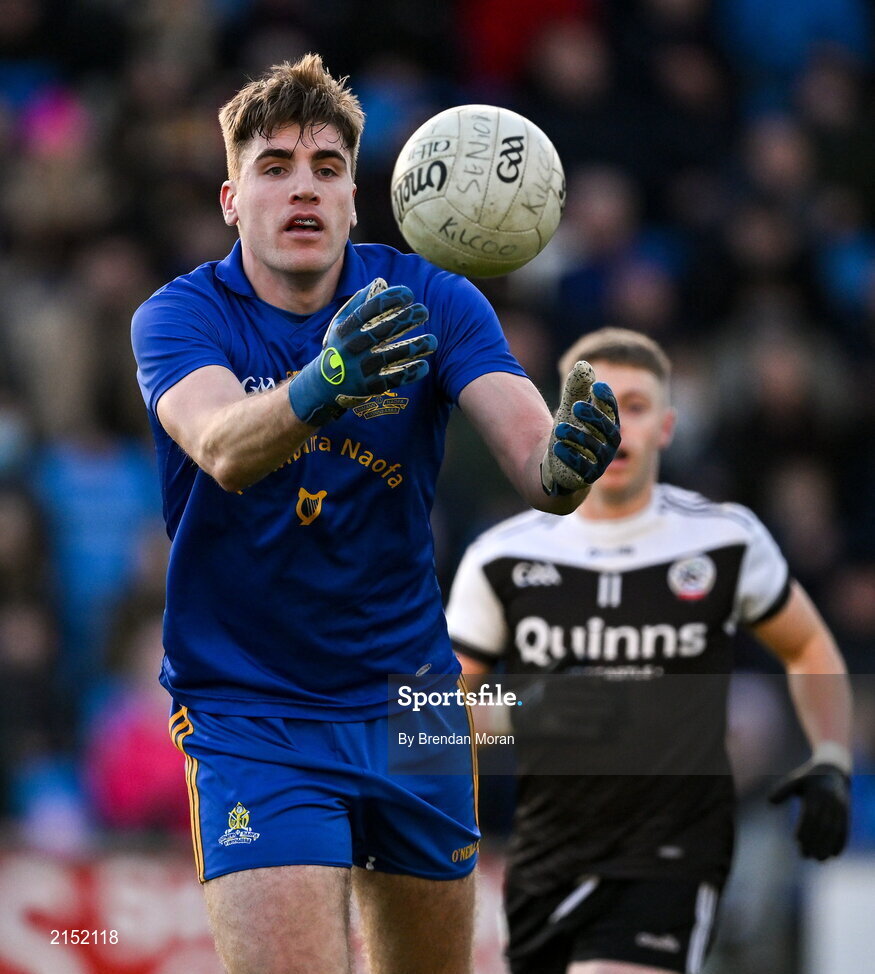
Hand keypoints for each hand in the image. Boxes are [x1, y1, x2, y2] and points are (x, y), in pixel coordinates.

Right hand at [288, 278, 436, 426]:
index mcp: (346, 329)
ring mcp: (361, 368)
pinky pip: (394, 379)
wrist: (325, 384)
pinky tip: (424, 365)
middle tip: (424, 311)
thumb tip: (380, 282)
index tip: (409, 294)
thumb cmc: (339, 347)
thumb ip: (359, 303)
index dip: (391, 299)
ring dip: (416, 346)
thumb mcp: (341, 324)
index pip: (370, 310)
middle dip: (408, 318)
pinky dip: (411, 373)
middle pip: (385, 330)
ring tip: (433, 341)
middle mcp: (353, 347)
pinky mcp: (370, 386)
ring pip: (394, 355)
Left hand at [541, 361, 620, 495]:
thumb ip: (577, 389)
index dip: (607, 399)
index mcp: (607, 424)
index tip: (596, 386)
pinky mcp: (585, 478)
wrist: (559, 466)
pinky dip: (572, 458)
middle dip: (594, 417)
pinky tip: (557, 447)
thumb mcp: (570, 409)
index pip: (612, 410)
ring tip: (558, 427)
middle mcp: (608, 444)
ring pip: (595, 449)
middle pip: (608, 430)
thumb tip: (583, 365)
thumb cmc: (569, 433)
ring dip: (578, 436)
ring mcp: (599, 463)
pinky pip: (584, 469)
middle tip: (576, 405)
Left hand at [769, 760, 849, 859]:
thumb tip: (769, 802)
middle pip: (823, 825)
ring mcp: (841, 807)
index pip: (810, 814)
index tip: (797, 842)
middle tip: (805, 856)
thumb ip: (783, 790)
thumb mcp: (795, 780)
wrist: (834, 769)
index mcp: (816, 792)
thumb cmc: (809, 778)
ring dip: (827, 846)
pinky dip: (841, 843)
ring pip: (835, 830)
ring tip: (819, 860)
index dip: (804, 829)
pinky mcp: (847, 812)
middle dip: (815, 842)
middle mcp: (830, 800)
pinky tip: (834, 855)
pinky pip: (845, 829)